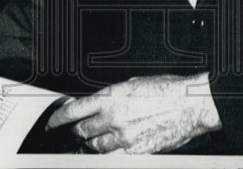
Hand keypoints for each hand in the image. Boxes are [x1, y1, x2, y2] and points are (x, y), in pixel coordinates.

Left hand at [45, 73, 221, 153]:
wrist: (190, 105)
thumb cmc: (167, 90)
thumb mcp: (133, 84)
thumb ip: (112, 97)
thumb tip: (97, 104)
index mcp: (111, 96)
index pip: (74, 110)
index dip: (58, 118)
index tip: (53, 123)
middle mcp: (114, 117)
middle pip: (82, 131)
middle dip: (81, 131)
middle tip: (85, 130)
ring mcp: (123, 136)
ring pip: (95, 147)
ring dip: (95, 144)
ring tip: (106, 137)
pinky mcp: (135, 151)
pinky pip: (111, 158)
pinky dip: (109, 155)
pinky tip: (115, 149)